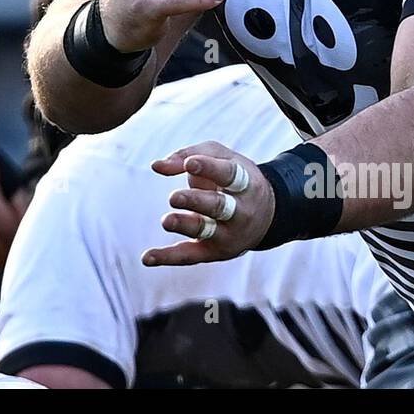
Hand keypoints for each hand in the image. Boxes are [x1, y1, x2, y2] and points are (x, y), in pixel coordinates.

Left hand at [142, 142, 274, 266]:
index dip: (209, 168)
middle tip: (174, 197)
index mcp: (245, 183)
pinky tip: (147, 257)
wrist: (266, 215)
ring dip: (184, 226)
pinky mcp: (214, 252)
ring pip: (205, 231)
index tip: (190, 164)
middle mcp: (241, 212)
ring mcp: (228, 234)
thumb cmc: (233, 177)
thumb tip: (156, 166)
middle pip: (218, 207)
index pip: (229, 175)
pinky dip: (168, 257)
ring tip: (166, 220)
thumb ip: (188, 155)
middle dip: (195, 202)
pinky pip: (190, 256)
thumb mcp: (220, 157)